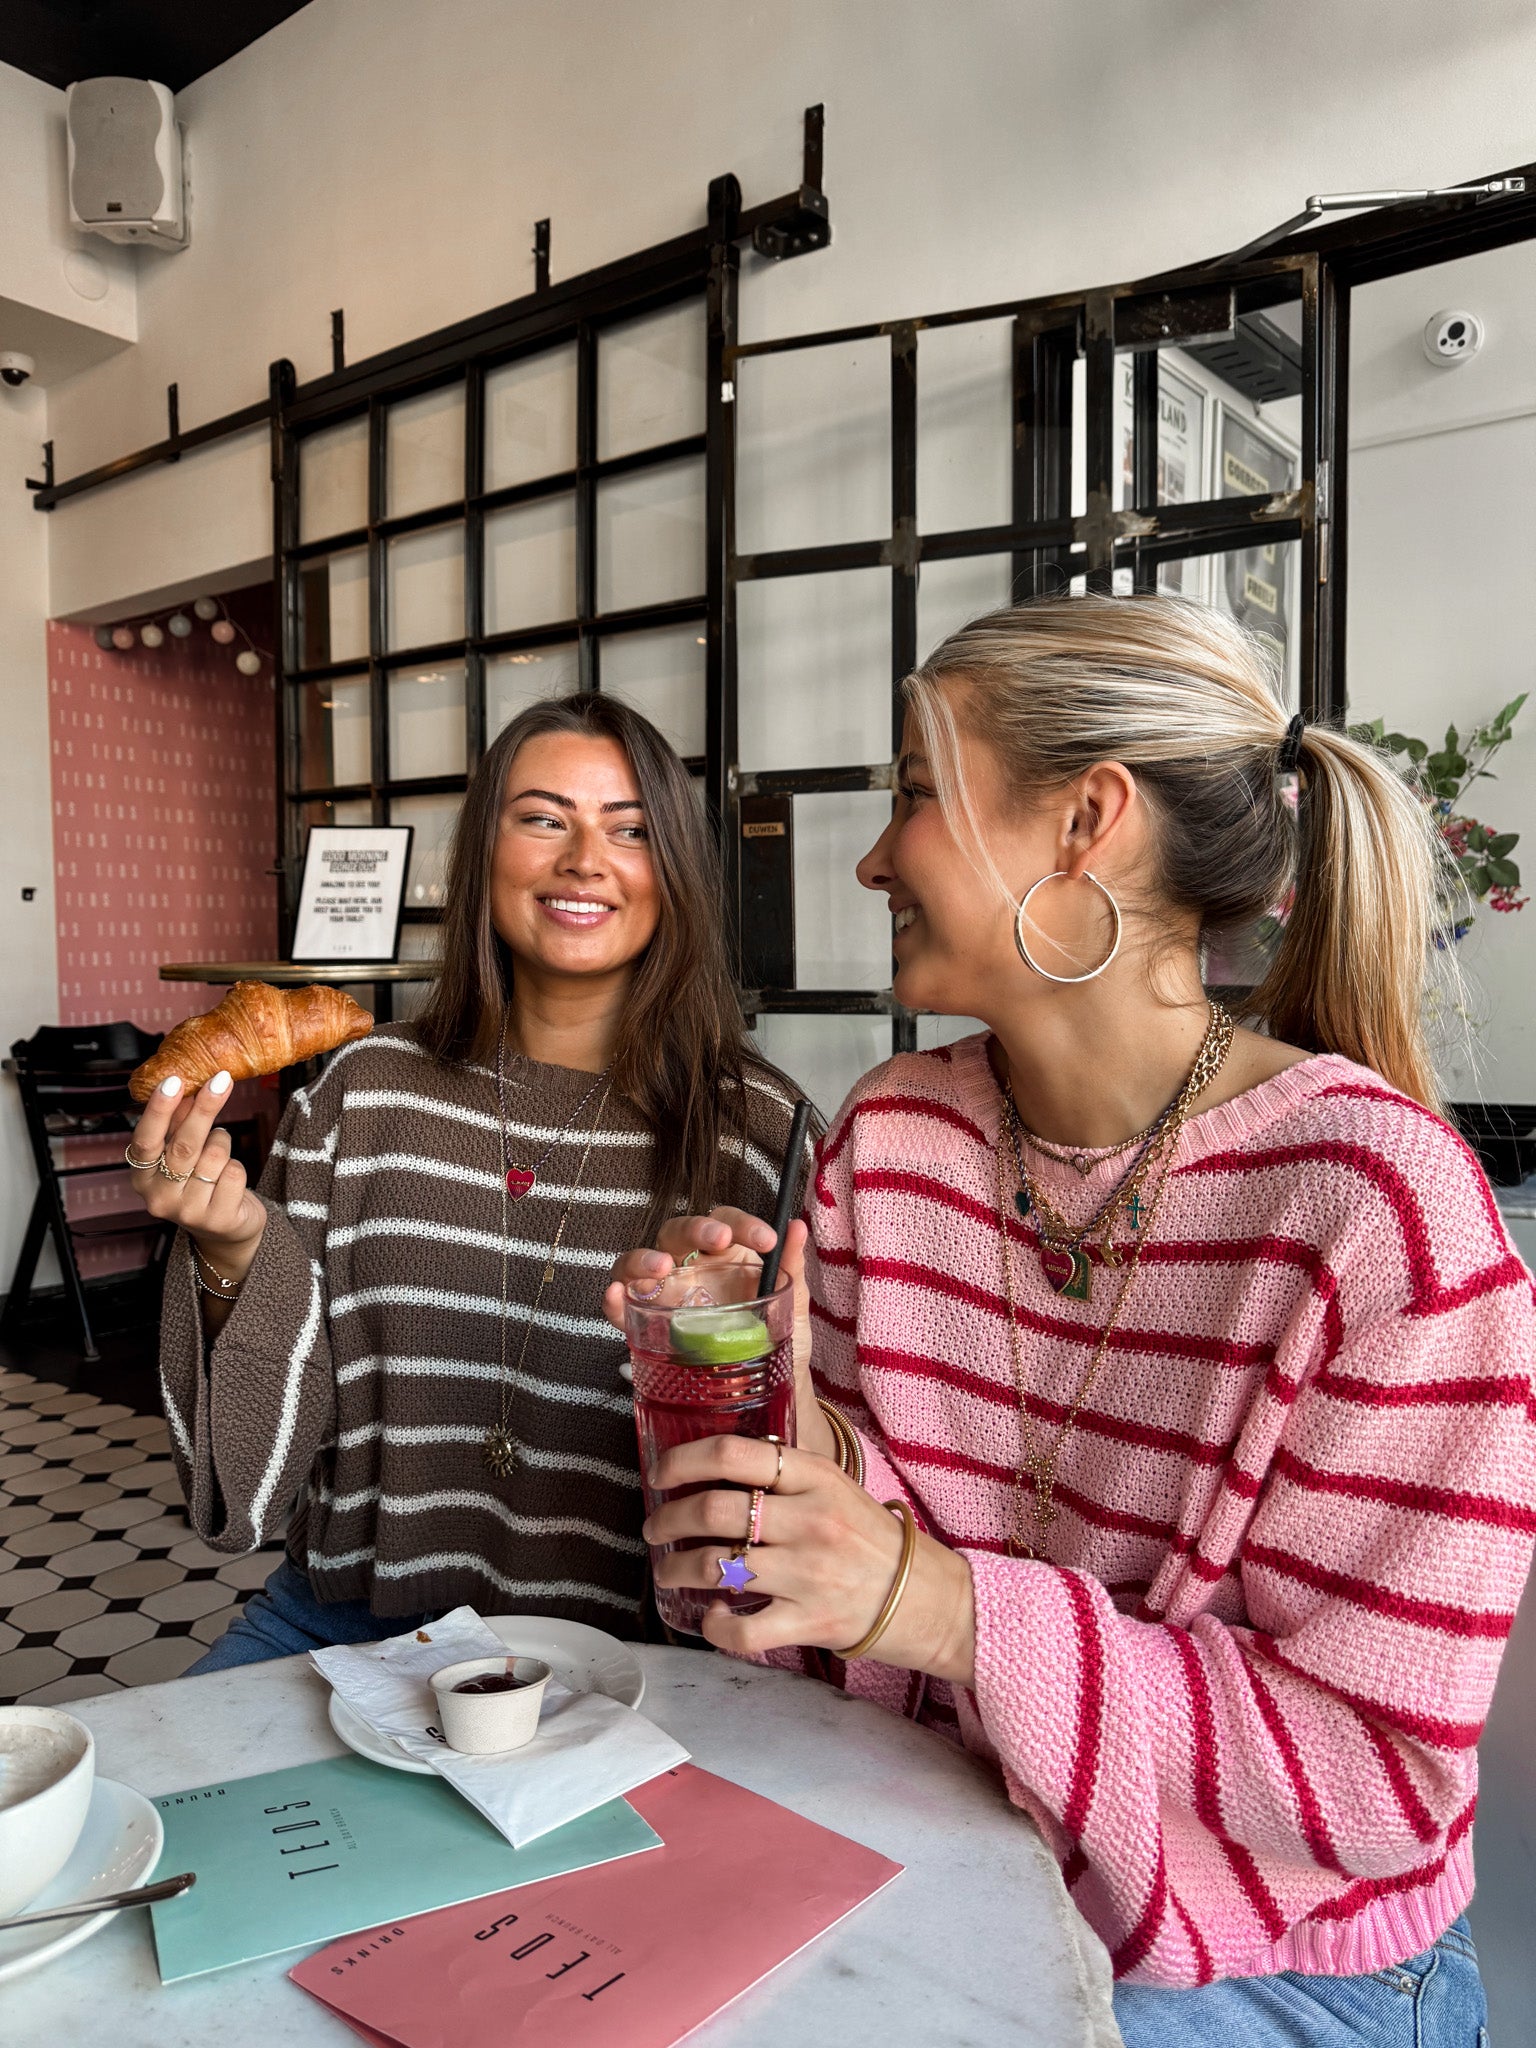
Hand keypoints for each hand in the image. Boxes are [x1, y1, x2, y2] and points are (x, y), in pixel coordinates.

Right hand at [125, 1072, 266, 1284]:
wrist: (225, 1228)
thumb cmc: (200, 1182)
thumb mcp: (182, 1154)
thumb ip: (179, 1125)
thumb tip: (184, 1087)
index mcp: (142, 1177)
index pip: (145, 1141)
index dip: (158, 1110)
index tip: (173, 1081)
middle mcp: (159, 1198)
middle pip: (183, 1146)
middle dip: (204, 1109)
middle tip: (221, 1080)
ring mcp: (188, 1212)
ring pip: (214, 1157)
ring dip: (223, 1143)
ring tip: (220, 1150)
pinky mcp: (218, 1219)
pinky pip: (234, 1173)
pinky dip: (237, 1166)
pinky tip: (229, 1177)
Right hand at [603, 1209, 830, 1457]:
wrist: (767, 1390)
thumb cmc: (775, 1337)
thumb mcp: (790, 1303)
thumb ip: (791, 1266)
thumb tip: (799, 1226)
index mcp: (726, 1256)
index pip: (725, 1222)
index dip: (741, 1222)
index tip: (767, 1239)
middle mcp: (691, 1269)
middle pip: (678, 1233)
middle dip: (694, 1229)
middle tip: (717, 1238)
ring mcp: (664, 1295)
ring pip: (639, 1262)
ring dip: (645, 1258)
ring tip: (661, 1266)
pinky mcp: (644, 1325)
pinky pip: (621, 1308)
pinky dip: (613, 1300)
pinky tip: (618, 1295)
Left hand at [642, 1433, 975, 1685]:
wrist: (929, 1597)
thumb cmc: (873, 1539)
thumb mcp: (838, 1486)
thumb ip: (786, 1475)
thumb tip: (719, 1464)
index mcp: (815, 1477)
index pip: (734, 1454)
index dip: (684, 1461)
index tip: (661, 1474)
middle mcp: (810, 1521)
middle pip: (713, 1510)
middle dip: (668, 1520)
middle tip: (656, 1528)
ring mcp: (809, 1574)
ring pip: (715, 1568)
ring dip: (677, 1570)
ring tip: (670, 1571)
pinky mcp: (811, 1622)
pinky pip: (743, 1629)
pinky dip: (715, 1626)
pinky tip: (712, 1616)